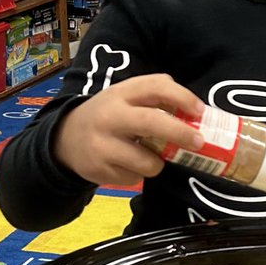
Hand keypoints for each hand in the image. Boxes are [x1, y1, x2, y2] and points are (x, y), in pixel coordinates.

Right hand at [54, 74, 205, 185]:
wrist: (65, 139)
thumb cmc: (109, 115)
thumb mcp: (125, 97)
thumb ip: (155, 97)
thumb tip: (194, 112)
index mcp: (121, 93)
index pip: (155, 86)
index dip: (181, 97)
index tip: (199, 110)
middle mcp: (110, 116)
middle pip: (151, 122)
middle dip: (180, 133)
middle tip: (199, 142)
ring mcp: (102, 145)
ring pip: (148, 160)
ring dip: (159, 163)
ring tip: (150, 156)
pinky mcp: (99, 169)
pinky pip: (134, 178)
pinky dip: (138, 173)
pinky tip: (126, 164)